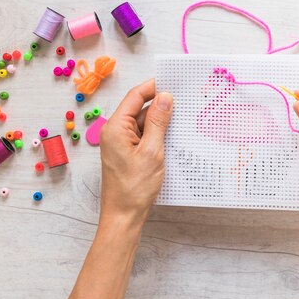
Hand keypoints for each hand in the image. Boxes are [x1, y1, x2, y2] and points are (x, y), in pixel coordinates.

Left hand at [99, 79, 172, 232]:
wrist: (124, 216)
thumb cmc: (134, 188)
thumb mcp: (152, 151)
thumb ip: (158, 122)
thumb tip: (165, 97)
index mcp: (115, 127)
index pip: (135, 96)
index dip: (154, 87)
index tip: (173, 82)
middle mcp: (115, 132)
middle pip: (139, 108)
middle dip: (160, 105)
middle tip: (183, 102)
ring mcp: (120, 143)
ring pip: (143, 123)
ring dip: (160, 122)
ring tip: (181, 122)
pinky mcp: (127, 153)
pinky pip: (143, 136)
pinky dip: (157, 135)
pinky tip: (172, 138)